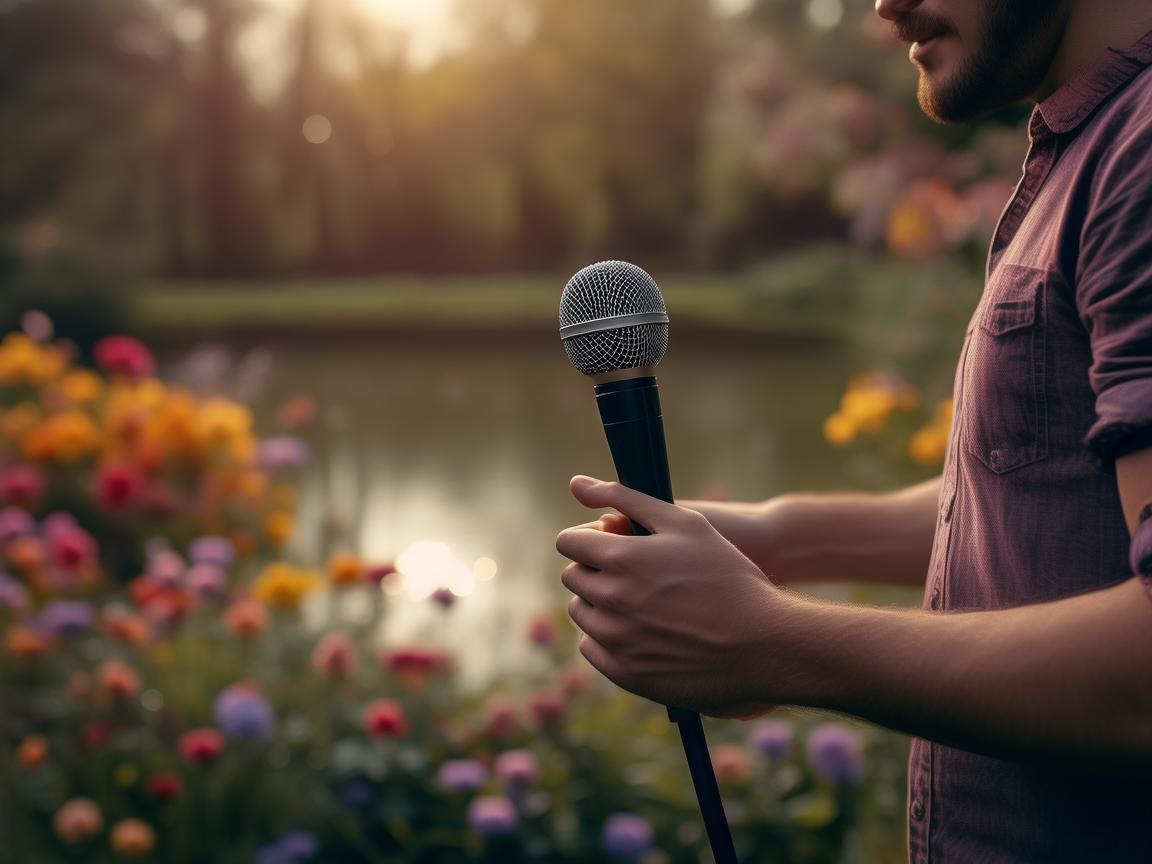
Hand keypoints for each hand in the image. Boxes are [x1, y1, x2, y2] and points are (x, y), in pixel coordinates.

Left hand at [556, 475, 785, 718]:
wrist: (762, 643)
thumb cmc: (727, 575)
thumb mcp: (685, 522)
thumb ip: (625, 498)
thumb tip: (576, 483)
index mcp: (621, 558)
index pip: (568, 543)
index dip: (588, 539)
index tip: (610, 543)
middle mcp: (611, 599)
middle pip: (573, 577)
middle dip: (595, 569)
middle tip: (633, 572)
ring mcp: (616, 640)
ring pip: (582, 613)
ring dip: (600, 603)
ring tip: (641, 602)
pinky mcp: (625, 673)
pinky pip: (592, 648)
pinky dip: (608, 637)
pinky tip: (641, 631)